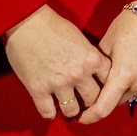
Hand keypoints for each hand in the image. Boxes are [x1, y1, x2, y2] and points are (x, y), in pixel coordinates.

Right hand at [4, 4, 110, 120]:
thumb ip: (88, 55)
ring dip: (71, 109)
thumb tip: (92, 67)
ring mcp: (58, 84)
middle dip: (90, 100)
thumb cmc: (53, 25)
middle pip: (93, 99)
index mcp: (90, 58)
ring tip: (68, 105)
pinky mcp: (39, 90)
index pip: (108, 80)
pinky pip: (48, 112)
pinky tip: (51, 107)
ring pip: (72, 111)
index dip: (105, 84)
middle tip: (85, 100)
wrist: (28, 22)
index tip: (100, 86)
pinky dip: (50, 113)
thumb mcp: (80, 37)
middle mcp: (78, 73)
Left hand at [79, 0, 136, 123]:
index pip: (103, 108)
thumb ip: (99, 68)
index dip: (90, 116)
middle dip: (107, 96)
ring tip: (121, 68)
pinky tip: (135, 64)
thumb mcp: (106, 44)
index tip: (83, 116)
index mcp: (123, 74)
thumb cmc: (130, 23)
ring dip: (123, 89)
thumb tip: (91, 81)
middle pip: (117, 102)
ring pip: (131, 95)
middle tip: (102, 83)